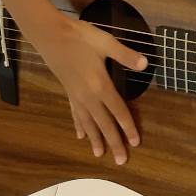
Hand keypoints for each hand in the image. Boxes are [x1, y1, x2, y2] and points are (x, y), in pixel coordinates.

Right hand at [34, 16, 146, 163]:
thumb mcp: (105, 43)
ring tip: (100, 155)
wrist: (50, 34)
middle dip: (113, 143)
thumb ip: (125, 55)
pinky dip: (79, 125)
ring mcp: (76, 96)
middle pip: (104, 124)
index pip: (118, 111)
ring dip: (95, 139)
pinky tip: (80, 136)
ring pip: (88, 123)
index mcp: (100, 85)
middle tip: (120, 161)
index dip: (128, 127)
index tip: (135, 143)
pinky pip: (76, 114)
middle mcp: (88, 96)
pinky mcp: (68, 92)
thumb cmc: (79, 36)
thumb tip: (145, 64)